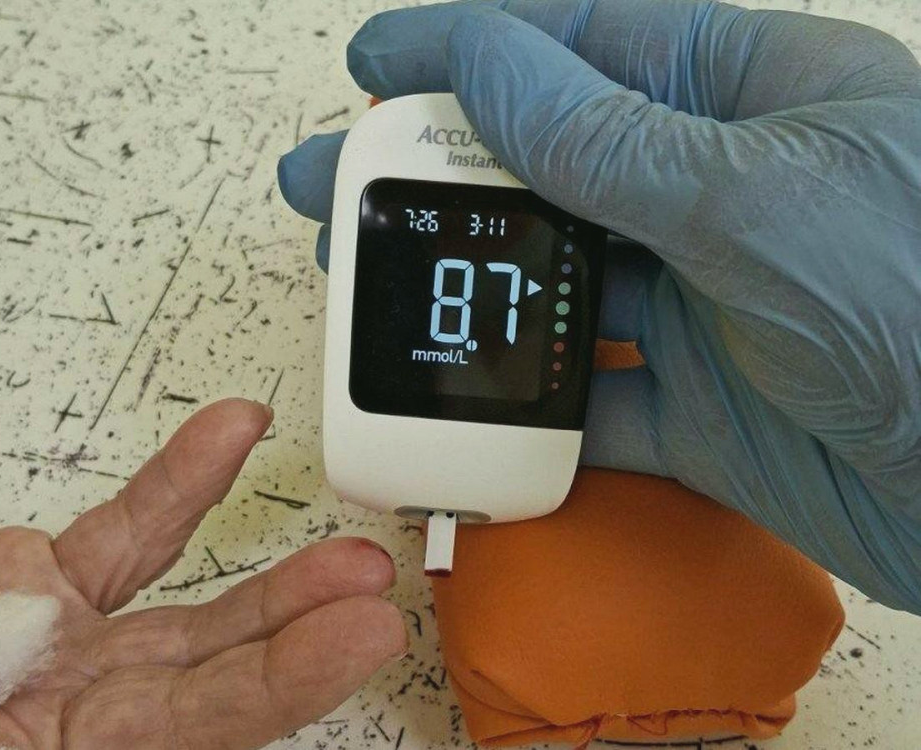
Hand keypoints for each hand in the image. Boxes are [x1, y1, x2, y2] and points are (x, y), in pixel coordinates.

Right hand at [0, 399, 405, 748]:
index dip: (274, 691)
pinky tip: (229, 434)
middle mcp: (64, 723)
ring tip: (345, 546)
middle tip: (374, 596)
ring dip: (268, 576)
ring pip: (185, 612)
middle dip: (296, 639)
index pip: (187, 736)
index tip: (354, 643)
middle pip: (205, 682)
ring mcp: (56, 651)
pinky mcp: (34, 582)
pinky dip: (179, 483)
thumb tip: (73, 710)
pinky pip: (127, 533)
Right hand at [278, 1, 920, 611]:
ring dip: (459, 291)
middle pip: (542, 169)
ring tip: (367, 287)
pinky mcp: (693, 408)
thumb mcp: (751, 198)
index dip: (470, 46)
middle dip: (431, 177)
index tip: (375, 63)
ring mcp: (699, 304)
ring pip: (549, 285)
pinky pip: (582, 398)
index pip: (581, 46)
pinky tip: (455, 401)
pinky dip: (519, 408)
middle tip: (335, 188)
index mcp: (745, 99)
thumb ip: (604, 142)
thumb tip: (483, 65)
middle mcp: (713, 195)